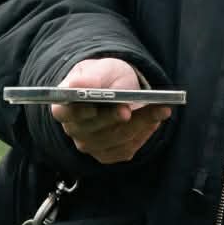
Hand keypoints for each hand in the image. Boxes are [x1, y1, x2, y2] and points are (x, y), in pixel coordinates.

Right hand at [48, 57, 172, 163]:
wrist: (116, 88)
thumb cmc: (105, 77)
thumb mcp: (101, 69)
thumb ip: (91, 78)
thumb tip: (79, 85)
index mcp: (64, 107)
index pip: (67, 112)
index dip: (81, 112)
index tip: (94, 107)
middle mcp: (74, 130)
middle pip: (94, 128)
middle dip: (114, 118)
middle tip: (129, 109)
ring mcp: (90, 145)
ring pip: (115, 138)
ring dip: (139, 123)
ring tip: (160, 109)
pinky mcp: (108, 155)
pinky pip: (127, 148)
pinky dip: (144, 133)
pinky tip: (156, 118)